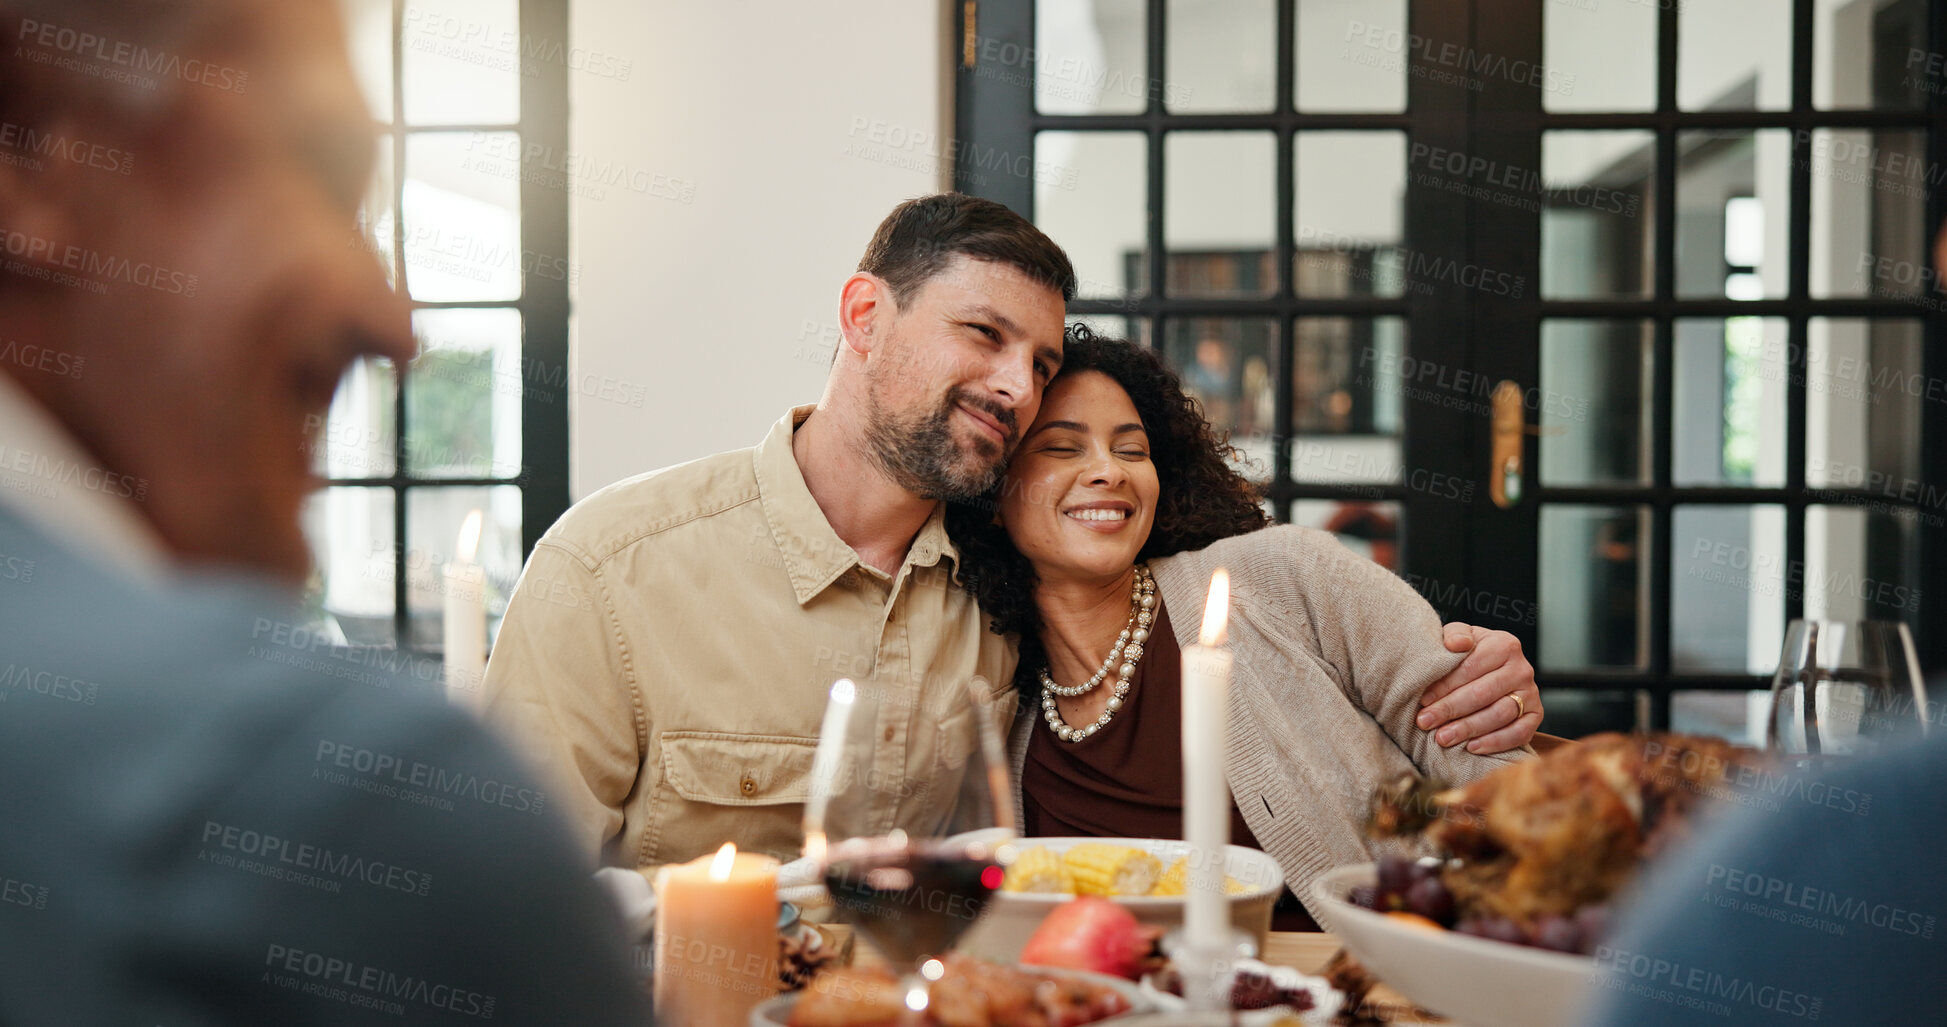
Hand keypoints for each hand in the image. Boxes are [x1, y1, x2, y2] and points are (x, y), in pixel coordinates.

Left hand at [1416, 624, 1540, 753]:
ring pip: (1500, 714)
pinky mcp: (1536, 715)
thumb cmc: (1468, 654)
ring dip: (1468, 729)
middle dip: (1450, 709)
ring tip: (1442, 737)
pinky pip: (1519, 733)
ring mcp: (1531, 693)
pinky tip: (1471, 747)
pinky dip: (1495, 742)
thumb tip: (1456, 644)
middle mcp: (1522, 668)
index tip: (1423, 700)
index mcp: (1504, 644)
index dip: (1445, 686)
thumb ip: (1455, 634)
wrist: (1492, 668)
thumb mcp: (1459, 636)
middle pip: (1483, 693)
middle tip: (1426, 722)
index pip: (1471, 667)